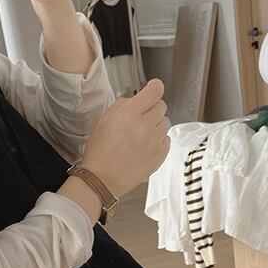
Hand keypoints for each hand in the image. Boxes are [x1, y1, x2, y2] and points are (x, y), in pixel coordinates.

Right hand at [81, 79, 171, 197]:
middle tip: (140, 119)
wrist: (102, 180)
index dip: (154, 87)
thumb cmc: (100, 152)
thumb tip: (135, 101)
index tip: (152, 90)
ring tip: (141, 136)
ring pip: (166, 122)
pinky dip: (159, 141)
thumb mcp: (104, 120)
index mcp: (130, 113)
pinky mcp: (160, 155)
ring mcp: (155, 141)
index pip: (155, 90)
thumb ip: (123, 106)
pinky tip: (145, 147)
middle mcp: (145, 125)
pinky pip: (167, 140)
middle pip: (162, 106)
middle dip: (152, 109)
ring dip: (156, 125)